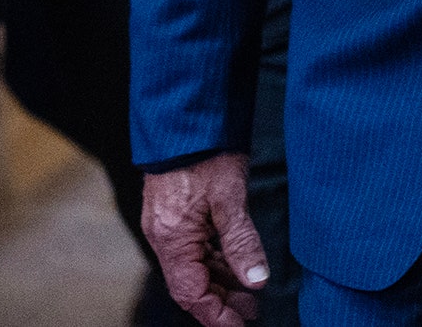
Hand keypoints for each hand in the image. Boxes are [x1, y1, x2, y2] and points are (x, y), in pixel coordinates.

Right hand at [142, 153, 267, 326]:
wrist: (187, 115)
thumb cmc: (206, 151)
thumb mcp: (230, 197)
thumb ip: (241, 242)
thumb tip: (257, 280)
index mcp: (172, 238)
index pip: (191, 294)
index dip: (217, 315)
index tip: (242, 324)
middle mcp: (165, 236)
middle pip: (191, 284)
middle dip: (221, 301)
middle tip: (253, 308)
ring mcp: (168, 224)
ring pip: (193, 266)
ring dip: (220, 280)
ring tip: (249, 288)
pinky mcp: (175, 212)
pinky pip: (193, 248)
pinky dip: (214, 259)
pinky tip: (234, 262)